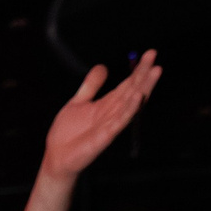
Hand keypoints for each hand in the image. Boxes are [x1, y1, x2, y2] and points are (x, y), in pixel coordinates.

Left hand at [41, 51, 161, 180]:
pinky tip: (137, 96)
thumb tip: (102, 67)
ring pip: (131, 103)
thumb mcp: (78, 102)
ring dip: (144, 87)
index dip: (138, 69)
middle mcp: (113, 113)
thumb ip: (91, 85)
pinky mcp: (104, 136)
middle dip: (144, 73)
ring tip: (154, 71)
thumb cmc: (68, 134)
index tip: (150, 54)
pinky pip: (120, 121)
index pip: (127, 84)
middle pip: (133, 89)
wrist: (56, 157)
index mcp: (108, 104)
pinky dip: (130, 109)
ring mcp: (110, 124)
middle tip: (153, 55)